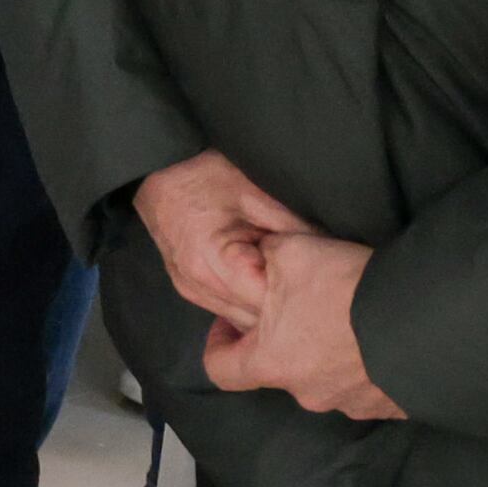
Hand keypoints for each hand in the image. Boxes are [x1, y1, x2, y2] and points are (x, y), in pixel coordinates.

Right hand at [132, 148, 307, 333]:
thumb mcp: (259, 192)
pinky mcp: (189, 287)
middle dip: (286, 308)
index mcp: (213, 264)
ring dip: (268, 309)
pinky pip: (229, 308)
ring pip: (242, 321)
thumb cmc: (205, 172)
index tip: (320, 280)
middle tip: (313, 285)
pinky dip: (251, 302)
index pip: (268, 303)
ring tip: (293, 285)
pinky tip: (268, 283)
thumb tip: (331, 260)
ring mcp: (190, 290)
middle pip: (255, 321)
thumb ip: (295, 230)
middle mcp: (197, 286)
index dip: (298, 295)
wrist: (156, 165)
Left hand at [205, 229, 406, 421]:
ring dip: (326, 351)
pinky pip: (366, 385)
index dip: (218, 345)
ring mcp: (351, 404)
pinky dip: (365, 364)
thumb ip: (264, 257)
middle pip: (279, 369)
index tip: (229, 324)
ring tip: (346, 316)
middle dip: (283, 338)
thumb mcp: (291, 251)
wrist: (429, 319)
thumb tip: (262, 255)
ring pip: (324, 377)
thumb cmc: (346, 287)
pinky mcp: (389, 407)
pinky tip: (379, 335)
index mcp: (272, 363)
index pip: (220, 370)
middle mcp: (308, 393)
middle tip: (301, 304)